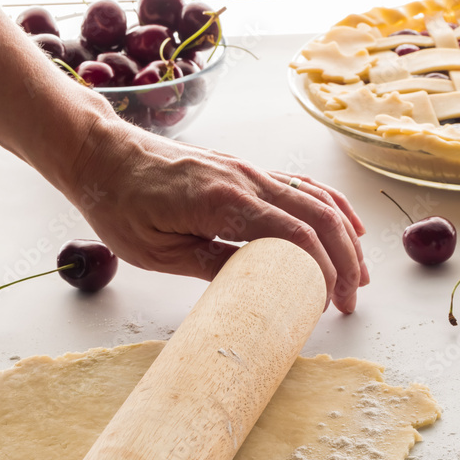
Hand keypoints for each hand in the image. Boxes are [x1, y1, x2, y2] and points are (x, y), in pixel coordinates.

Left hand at [68, 119, 368, 312]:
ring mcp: (248, 171)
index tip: (325, 305)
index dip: (320, 271)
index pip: (293, 235)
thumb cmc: (119, 204)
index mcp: (222, 201)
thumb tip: (257, 289)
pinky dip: (330, 206)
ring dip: (346, 236)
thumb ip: (212, 264)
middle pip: (318, 216)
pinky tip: (347, 225)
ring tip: (359, 274)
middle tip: (351, 301)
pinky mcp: (245, 171)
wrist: (101, 154)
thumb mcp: (157, 251)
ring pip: (316, 199)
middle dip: (345, 260)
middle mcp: (244, 179)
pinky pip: (301, 185)